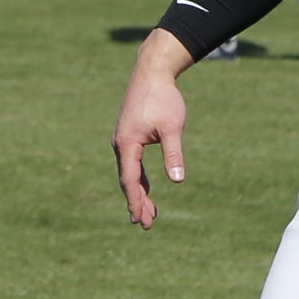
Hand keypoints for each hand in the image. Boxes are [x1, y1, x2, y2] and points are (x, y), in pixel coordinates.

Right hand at [111, 30, 192, 227]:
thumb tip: (177, 180)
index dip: (136, 202)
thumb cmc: (163, 98)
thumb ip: (174, 154)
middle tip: (146, 225)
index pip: (130, 180)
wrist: (152, 73)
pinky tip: (145, 189)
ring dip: (138, 193)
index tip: (141, 220)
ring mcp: (123, 140)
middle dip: (137, 203)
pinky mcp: (129, 136)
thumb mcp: (173, 127)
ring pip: (129, 173)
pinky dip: (138, 179)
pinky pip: (132, 164)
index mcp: (127, 144)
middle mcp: (121, 144)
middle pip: (127, 181)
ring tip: (148, 214)